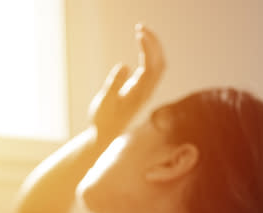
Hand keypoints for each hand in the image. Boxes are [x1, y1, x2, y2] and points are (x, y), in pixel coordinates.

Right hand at [88, 24, 165, 139]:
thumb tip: (124, 66)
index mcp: (138, 94)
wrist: (106, 136)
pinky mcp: (142, 90)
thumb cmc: (103, 120)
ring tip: (141, 32)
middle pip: (159, 63)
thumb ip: (114, 84)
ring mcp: (146, 91)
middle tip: (140, 27)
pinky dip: (150, 54)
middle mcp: (146, 92)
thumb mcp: (104, 102)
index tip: (139, 34)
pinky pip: (152, 69)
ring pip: (158, 65)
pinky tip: (141, 45)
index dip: (148, 48)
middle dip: (154, 43)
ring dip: (153, 47)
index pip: (150, 67)